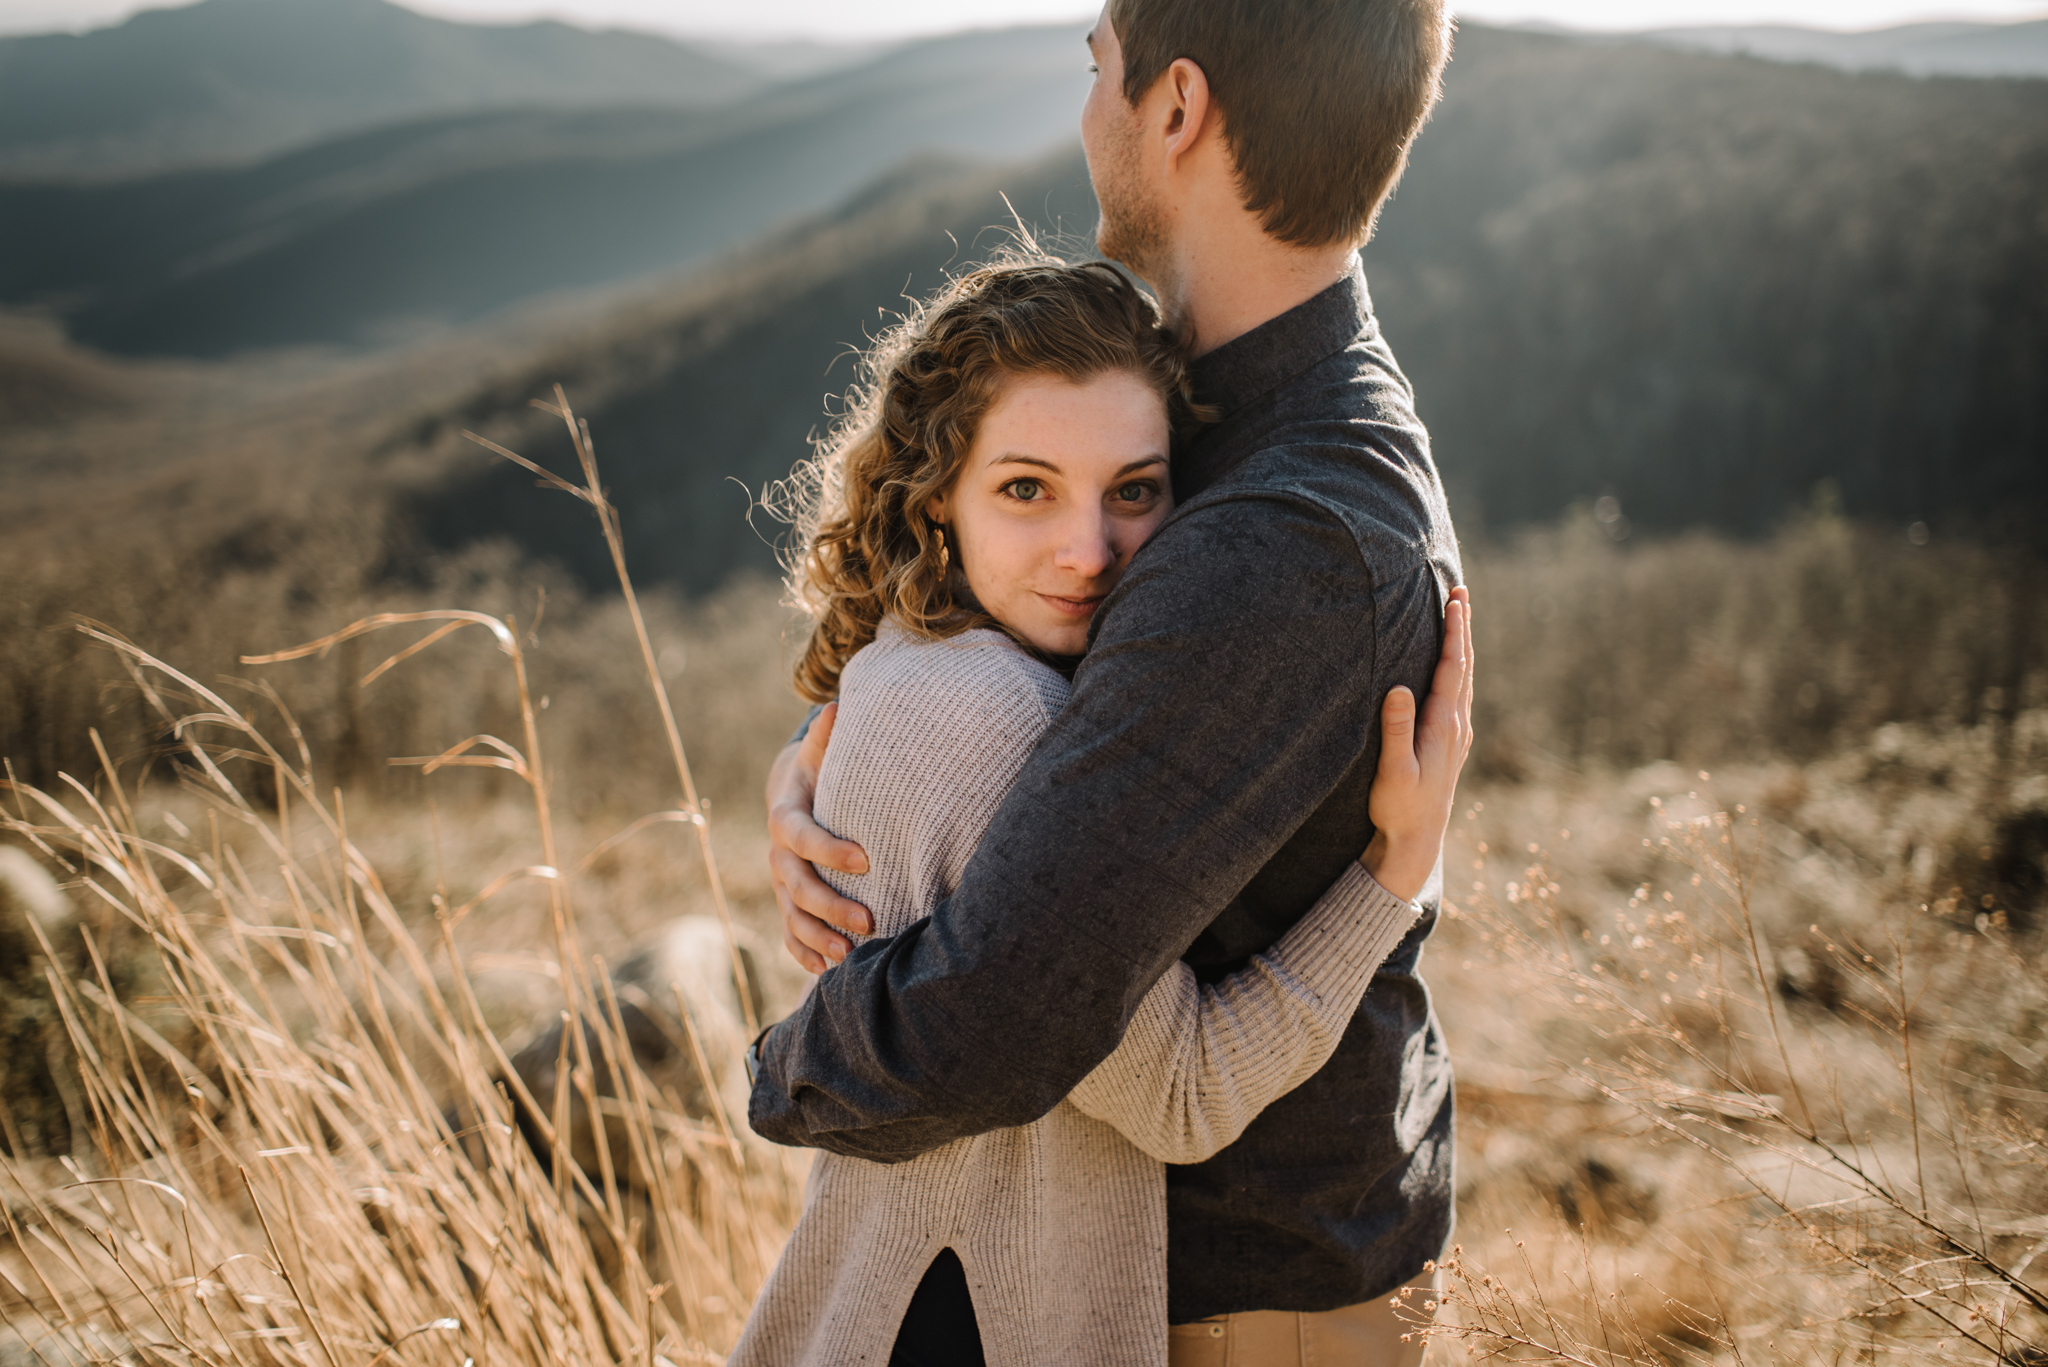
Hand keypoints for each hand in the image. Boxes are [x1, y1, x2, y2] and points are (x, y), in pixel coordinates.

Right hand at [767, 702, 874, 972]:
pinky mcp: (788, 903)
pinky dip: (805, 954)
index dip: (830, 849)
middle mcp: (777, 855)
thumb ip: (827, 738)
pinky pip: (790, 934)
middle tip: (871, 920)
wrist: (793, 795)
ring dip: (819, 939)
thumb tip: (835, 706)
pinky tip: (828, 972)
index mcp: (785, 816)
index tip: (867, 860)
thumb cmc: (820, 773)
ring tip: (851, 957)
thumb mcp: (820, 754)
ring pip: (792, 917)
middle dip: (831, 906)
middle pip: (796, 886)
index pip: (801, 837)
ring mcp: (780, 883)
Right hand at [1360, 586, 1474, 901]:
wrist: (1419, 841)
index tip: (1455, 600)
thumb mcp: (1393, 771)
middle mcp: (1456, 725)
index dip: (1453, 632)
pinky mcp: (1450, 743)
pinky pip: (1458, 694)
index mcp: (1443, 725)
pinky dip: (1457, 670)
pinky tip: (1453, 669)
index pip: (1452, 668)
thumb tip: (1399, 688)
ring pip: (1463, 679)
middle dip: (1462, 628)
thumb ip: (1396, 730)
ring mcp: (1456, 734)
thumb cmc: (1400, 807)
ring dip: (1461, 646)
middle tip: (1461, 592)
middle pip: (1463, 666)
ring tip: (1458, 619)